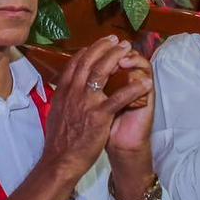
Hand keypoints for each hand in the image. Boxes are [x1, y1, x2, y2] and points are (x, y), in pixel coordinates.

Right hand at [41, 36, 148, 182]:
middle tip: (117, 40)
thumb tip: (64, 89)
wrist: (60, 159)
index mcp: (63, 90)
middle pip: (89, 61)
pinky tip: (145, 82)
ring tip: (129, 50)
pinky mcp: (99, 115)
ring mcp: (86, 102)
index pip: (75, 63)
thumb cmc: (59, 139)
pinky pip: (119, 97)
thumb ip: (62, 97)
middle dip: (105, 47)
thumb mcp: (55, 112)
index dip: (88, 51)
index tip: (97, 44)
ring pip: (102, 72)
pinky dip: (133, 88)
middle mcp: (73, 91)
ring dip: (117, 57)